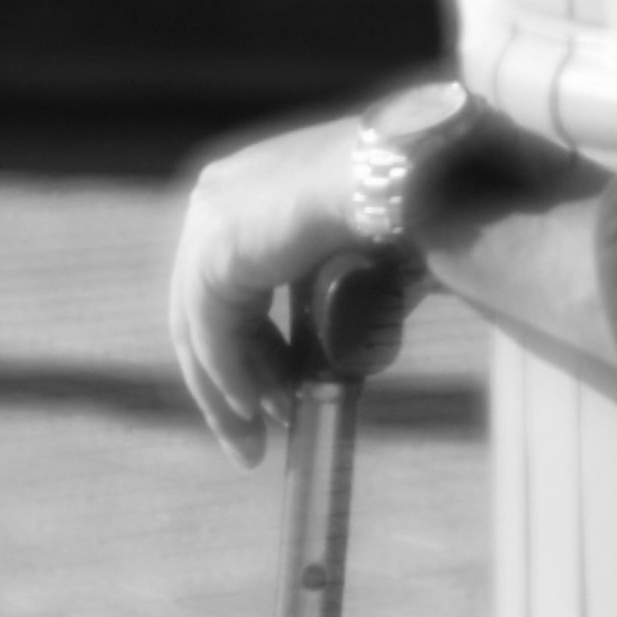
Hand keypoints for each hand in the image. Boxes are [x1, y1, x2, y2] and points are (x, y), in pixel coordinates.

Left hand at [168, 113, 390, 461]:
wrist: (415, 172)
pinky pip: (212, 334)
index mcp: (249, 185)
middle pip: (205, 311)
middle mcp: (218, 196)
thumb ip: (346, 298)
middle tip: (249, 440)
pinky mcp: (215, 251)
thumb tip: (350, 351)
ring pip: (201, 328)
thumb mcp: (366, 257)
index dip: (246, 350)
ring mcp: (210, 219)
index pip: (225, 284)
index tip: (268, 401)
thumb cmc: (413, 202)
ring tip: (254, 443)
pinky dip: (230, 378)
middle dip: (228, 383)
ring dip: (228, 394)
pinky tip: (254, 413)